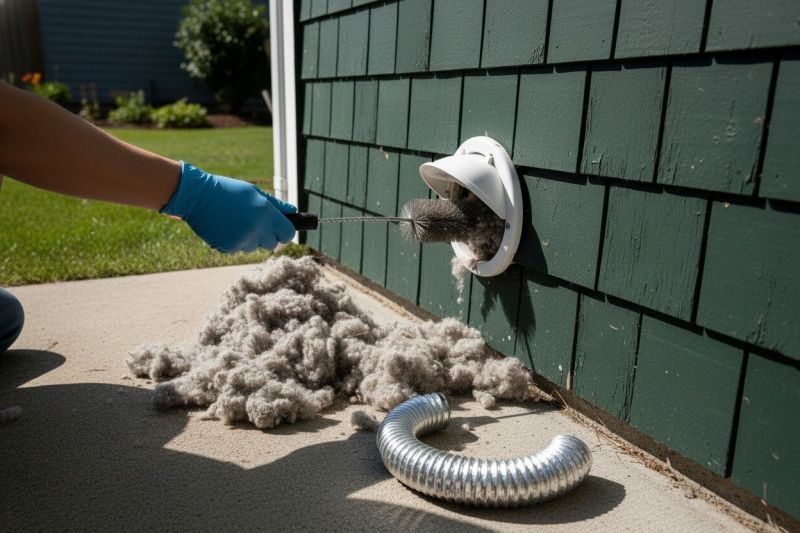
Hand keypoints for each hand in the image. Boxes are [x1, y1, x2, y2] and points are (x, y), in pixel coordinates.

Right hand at [160, 162, 295, 252]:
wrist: (197, 196)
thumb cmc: (227, 190)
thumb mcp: (253, 192)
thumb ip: (275, 204)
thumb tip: (293, 211)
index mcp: (266, 213)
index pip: (288, 233)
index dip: (284, 232)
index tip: (279, 229)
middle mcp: (257, 228)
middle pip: (272, 244)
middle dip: (266, 236)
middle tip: (254, 223)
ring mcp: (243, 240)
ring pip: (254, 247)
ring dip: (249, 238)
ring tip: (235, 221)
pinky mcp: (229, 247)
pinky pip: (238, 249)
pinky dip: (234, 241)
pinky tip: (225, 227)